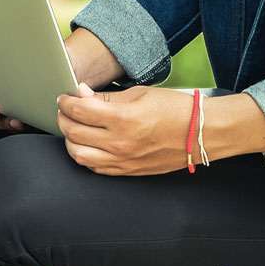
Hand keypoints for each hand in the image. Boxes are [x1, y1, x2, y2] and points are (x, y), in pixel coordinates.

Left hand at [55, 84, 190, 175]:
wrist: (200, 133)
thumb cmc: (176, 110)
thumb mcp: (140, 94)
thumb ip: (107, 97)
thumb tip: (82, 94)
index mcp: (123, 118)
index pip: (78, 110)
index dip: (65, 101)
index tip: (64, 98)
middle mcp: (119, 142)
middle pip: (73, 132)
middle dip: (63, 118)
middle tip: (66, 110)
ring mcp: (123, 160)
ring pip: (78, 154)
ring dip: (70, 140)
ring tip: (74, 128)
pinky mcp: (127, 171)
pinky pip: (94, 167)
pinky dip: (85, 155)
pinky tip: (88, 144)